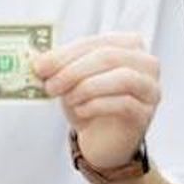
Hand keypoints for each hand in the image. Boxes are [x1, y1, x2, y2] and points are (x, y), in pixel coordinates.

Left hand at [32, 33, 159, 169]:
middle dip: (74, 70)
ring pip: (122, 78)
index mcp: (128, 45)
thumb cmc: (90, 104)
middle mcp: (146, 63)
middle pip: (109, 56)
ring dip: (87, 87)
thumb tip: (34, 56)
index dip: (66, 53)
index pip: (96, 42)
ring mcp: (150, 89)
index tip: (40, 65)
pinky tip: (81, 111)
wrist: (103, 141)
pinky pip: (124, 103)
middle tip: (50, 84)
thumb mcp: (70, 81)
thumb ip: (56, 66)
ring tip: (68, 99)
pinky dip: (97, 105)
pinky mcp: (145, 113)